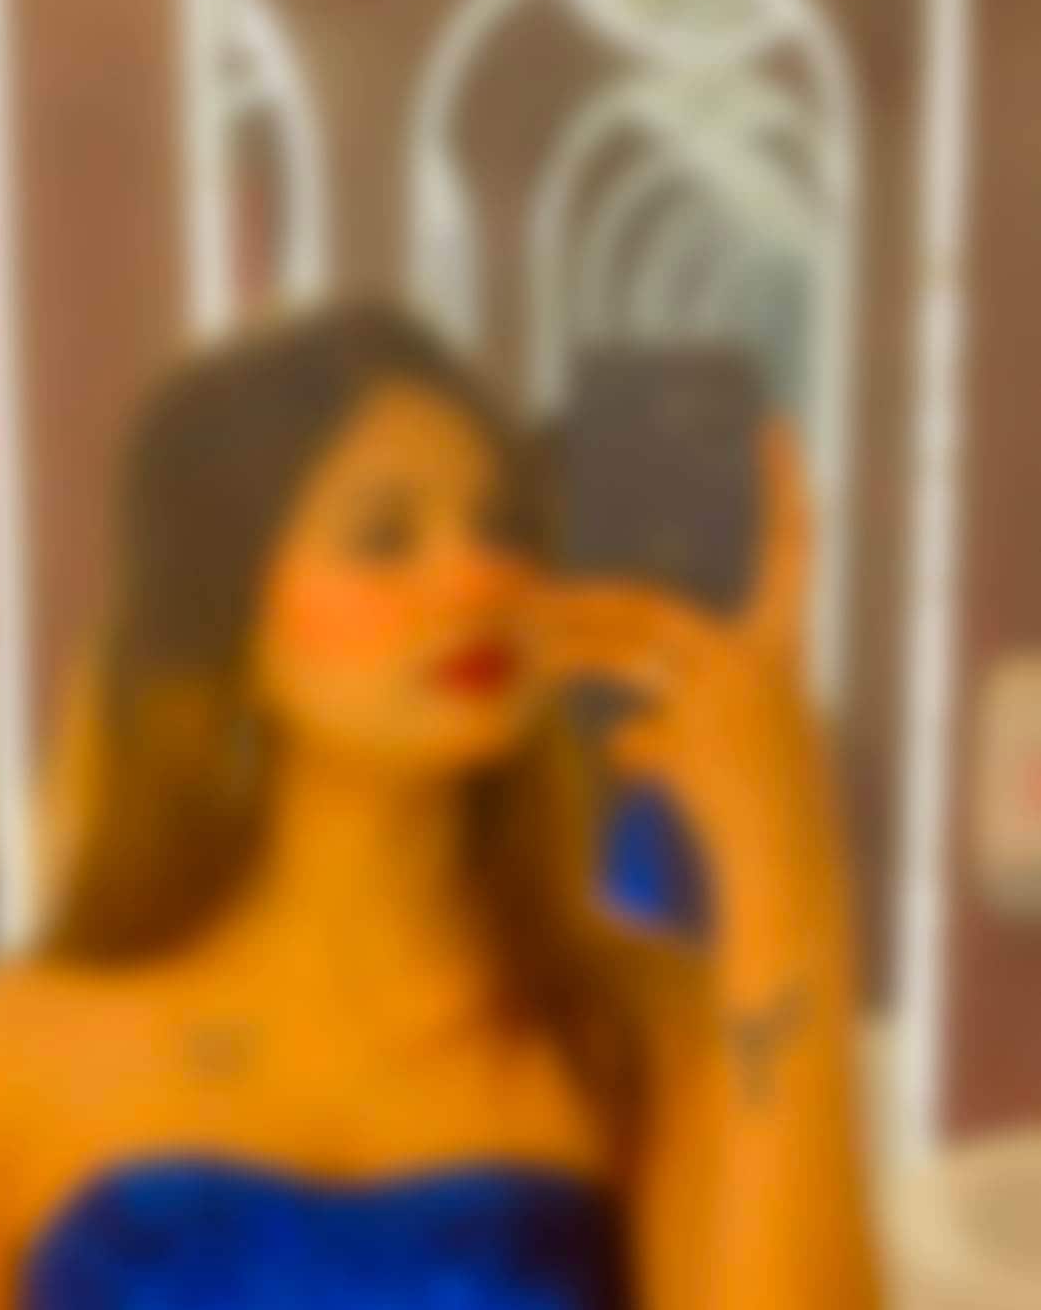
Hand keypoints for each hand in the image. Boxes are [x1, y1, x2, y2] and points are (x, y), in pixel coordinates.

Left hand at [541, 421, 847, 942]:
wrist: (790, 881)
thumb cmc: (764, 827)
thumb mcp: (720, 764)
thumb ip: (668, 735)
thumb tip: (619, 738)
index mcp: (784, 655)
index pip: (793, 551)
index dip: (786, 488)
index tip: (773, 428)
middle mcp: (761, 661)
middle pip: (649, 610)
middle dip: (578, 607)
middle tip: (520, 599)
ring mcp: (729, 696)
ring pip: (628, 654)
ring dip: (566, 653)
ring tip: (516, 648)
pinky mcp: (699, 738)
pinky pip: (635, 735)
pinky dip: (623, 751)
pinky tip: (625, 765)